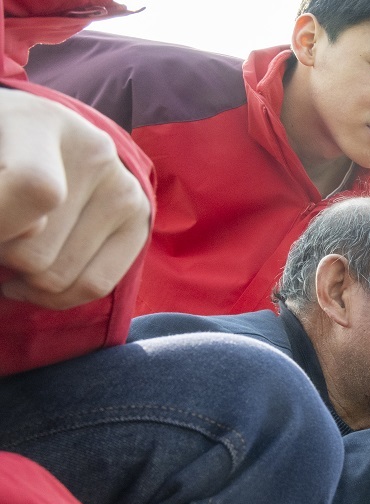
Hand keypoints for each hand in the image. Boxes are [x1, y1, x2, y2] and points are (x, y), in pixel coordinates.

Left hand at [0, 87, 149, 308]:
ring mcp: (125, 193)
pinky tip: (28, 283)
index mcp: (41, 123)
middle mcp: (96, 156)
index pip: (35, 190)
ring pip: (55, 277)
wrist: (43, 136)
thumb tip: (14, 240)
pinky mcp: (139, 224)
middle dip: (4, 254)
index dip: (4, 224)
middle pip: (35, 251)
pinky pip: (93, 287)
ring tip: (15, 247)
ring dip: (22, 275)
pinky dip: (51, 298)